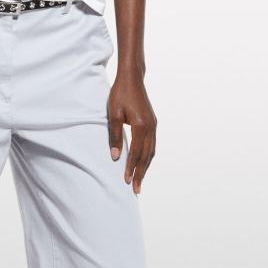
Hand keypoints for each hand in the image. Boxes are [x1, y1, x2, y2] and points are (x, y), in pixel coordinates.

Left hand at [107, 73, 156, 194]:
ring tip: (140, 180)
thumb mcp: (113, 114)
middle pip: (146, 156)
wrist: (132, 78)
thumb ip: (114, 136)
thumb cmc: (120, 94)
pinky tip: (143, 163)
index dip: (131, 168)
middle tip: (135, 189)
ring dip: (145, 167)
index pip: (136, 152)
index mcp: (141, 125)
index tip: (126, 181)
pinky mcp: (152, 123)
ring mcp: (153, 125)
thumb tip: (116, 156)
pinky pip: (152, 145)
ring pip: (151, 151)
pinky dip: (148, 157)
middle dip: (141, 173)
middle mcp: (150, 127)